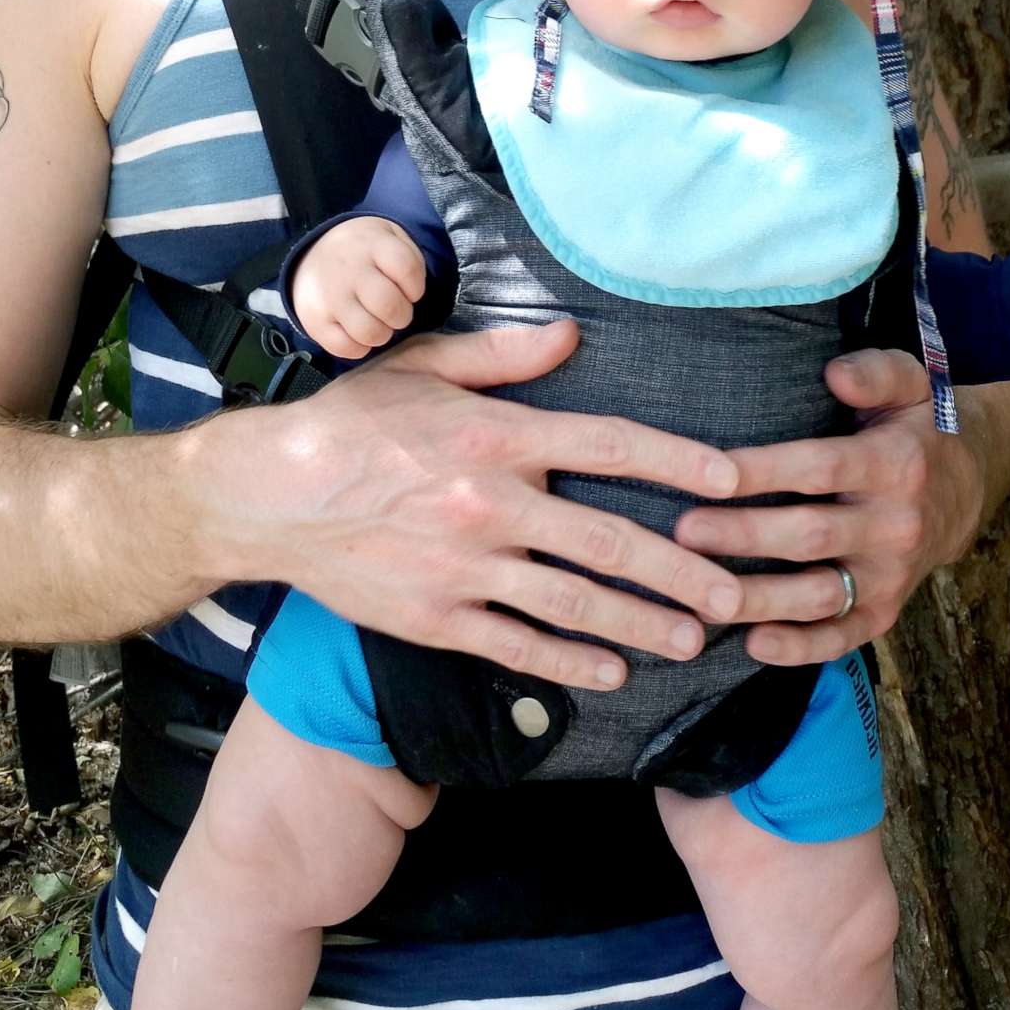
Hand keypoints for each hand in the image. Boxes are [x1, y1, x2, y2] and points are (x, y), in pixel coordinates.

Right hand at [206, 320, 745, 691]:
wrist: (273, 495)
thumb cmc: (354, 421)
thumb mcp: (426, 365)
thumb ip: (505, 355)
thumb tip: (572, 335)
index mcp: (497, 435)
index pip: (610, 444)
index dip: (678, 461)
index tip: (734, 480)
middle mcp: (492, 504)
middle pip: (609, 541)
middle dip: (683, 572)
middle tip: (737, 594)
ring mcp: (466, 568)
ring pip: (574, 604)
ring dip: (643, 626)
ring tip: (694, 641)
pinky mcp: (438, 617)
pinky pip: (518, 646)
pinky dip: (571, 665)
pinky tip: (613, 674)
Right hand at [290, 216, 428, 355]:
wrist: (309, 257)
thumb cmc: (363, 252)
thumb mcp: (387, 235)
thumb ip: (409, 256)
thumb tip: (414, 291)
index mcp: (372, 244)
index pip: (406, 269)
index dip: (416, 287)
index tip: (410, 291)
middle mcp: (349, 269)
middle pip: (389, 305)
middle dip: (401, 315)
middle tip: (395, 312)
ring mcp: (330, 296)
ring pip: (370, 332)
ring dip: (382, 334)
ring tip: (377, 323)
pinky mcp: (315, 321)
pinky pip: (347, 348)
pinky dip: (360, 348)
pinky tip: (359, 333)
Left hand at [672, 348, 988, 667]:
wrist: (966, 490)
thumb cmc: (916, 428)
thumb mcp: (909, 382)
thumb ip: (873, 371)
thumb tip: (835, 373)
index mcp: (894, 464)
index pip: (820, 468)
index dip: (763, 472)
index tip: (709, 473)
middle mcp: (894, 525)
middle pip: (810, 536)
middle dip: (744, 536)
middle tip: (682, 534)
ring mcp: (891, 575)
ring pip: (820, 595)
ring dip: (759, 599)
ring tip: (699, 596)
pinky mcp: (885, 612)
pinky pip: (843, 637)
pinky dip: (800, 649)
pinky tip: (753, 643)